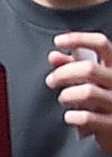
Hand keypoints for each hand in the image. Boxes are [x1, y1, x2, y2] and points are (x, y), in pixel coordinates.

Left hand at [56, 34, 111, 156]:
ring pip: (87, 92)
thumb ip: (75, 67)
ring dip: (67, 96)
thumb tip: (54, 56)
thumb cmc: (106, 103)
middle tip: (51, 80)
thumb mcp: (94, 82)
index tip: (58, 41)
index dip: (79, 39)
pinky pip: (87, 117)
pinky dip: (72, 116)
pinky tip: (71, 117)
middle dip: (63, 73)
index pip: (102, 44)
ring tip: (64, 99)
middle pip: (88, 69)